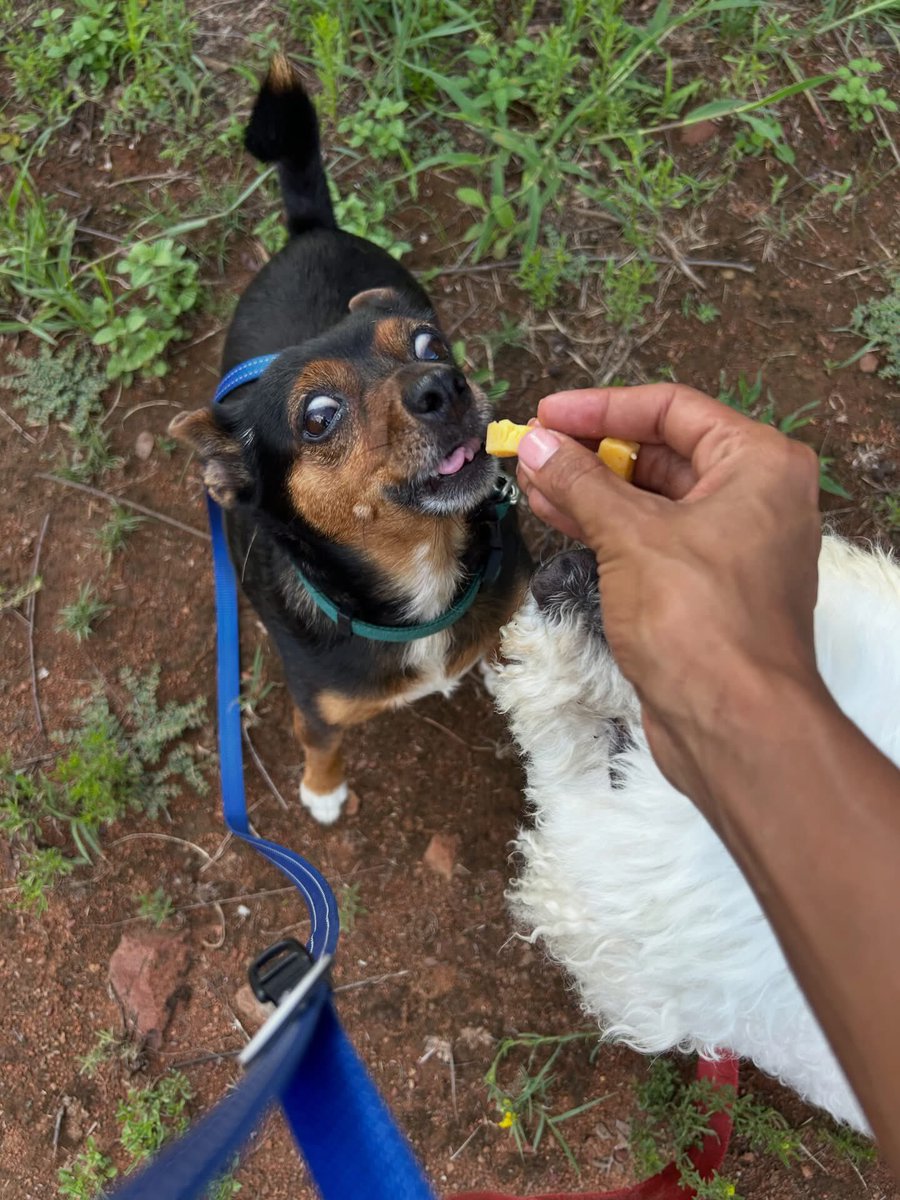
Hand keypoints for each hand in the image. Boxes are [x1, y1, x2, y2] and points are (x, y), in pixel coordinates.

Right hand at [516, 384, 823, 811]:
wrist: (733, 723)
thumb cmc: (698, 618)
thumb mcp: (630, 535)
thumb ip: (579, 481)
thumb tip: (536, 444)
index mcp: (759, 463)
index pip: (672, 408)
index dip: (602, 408)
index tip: (545, 414)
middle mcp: (757, 496)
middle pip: (664, 451)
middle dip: (593, 451)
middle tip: (533, 449)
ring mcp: (736, 544)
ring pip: (654, 498)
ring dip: (593, 489)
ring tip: (533, 481)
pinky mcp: (710, 587)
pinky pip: (655, 539)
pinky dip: (609, 527)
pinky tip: (559, 517)